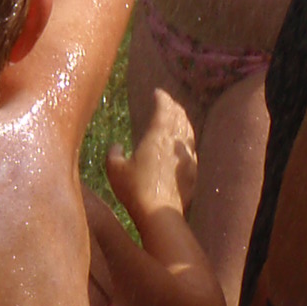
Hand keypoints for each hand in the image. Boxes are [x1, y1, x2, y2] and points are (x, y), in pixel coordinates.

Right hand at [108, 87, 198, 217]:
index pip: (164, 108)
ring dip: (183, 121)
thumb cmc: (135, 188)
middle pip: (179, 117)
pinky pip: (192, 149)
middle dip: (174, 106)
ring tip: (178, 118)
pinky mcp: (192, 173)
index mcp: (157, 135)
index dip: (161, 98)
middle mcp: (174, 143)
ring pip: (188, 132)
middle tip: (168, 102)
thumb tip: (117, 146)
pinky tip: (184, 145)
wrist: (159, 213)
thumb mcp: (115, 169)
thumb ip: (114, 153)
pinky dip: (187, 140)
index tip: (157, 92)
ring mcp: (187, 158)